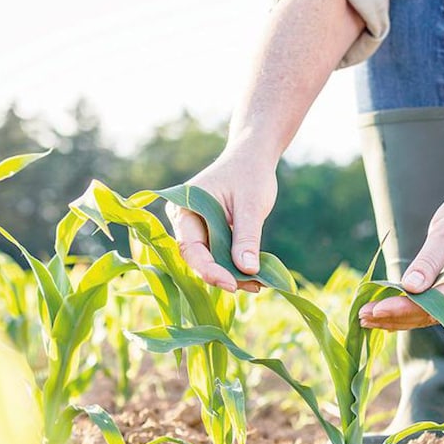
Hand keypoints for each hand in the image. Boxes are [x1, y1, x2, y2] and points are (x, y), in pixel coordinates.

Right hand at [167, 147, 277, 292]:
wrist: (253, 157)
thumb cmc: (249, 174)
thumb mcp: (251, 205)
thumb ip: (247, 237)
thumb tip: (247, 270)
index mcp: (184, 208)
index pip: (190, 248)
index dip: (209, 270)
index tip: (232, 284)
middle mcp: (184, 221)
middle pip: (198, 258)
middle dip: (224, 275)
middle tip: (253, 286)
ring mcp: (197, 229)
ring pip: (210, 260)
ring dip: (232, 274)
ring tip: (259, 283)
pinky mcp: (211, 234)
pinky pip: (220, 255)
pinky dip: (236, 266)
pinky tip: (256, 276)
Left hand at [358, 178, 443, 329]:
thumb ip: (430, 260)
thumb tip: (409, 287)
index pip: (438, 303)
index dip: (406, 307)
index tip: (376, 309)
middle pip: (431, 314)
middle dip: (396, 315)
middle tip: (361, 315)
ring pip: (428, 316)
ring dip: (396, 318)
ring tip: (364, 318)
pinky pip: (429, 309)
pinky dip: (405, 310)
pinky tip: (381, 313)